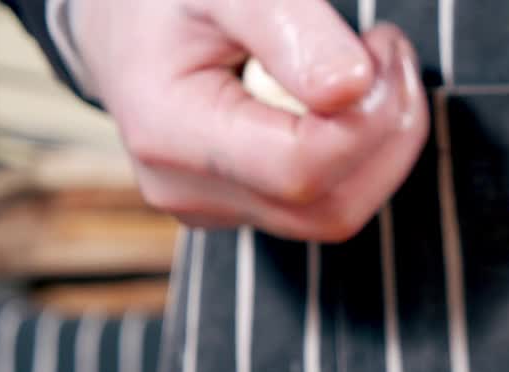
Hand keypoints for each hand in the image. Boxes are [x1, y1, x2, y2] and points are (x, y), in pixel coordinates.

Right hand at [71, 0, 428, 240]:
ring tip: (369, 70)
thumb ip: (289, 28)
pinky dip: (357, 157)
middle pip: (330, 208)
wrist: (121, 19)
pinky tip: (341, 102)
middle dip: (385, 133)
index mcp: (169, 133)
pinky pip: (325, 206)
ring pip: (336, 215)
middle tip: (387, 53)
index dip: (367, 117)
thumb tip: (351, 87)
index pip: (302, 168)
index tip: (380, 46)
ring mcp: (215, 209)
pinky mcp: (242, 207)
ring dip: (379, 145)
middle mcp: (188, 191)